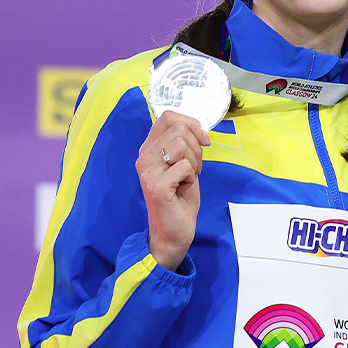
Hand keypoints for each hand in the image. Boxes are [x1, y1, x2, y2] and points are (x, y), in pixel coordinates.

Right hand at [136, 110, 209, 270]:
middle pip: (179, 129)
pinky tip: (183, 188)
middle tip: (193, 168)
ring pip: (182, 144)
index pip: (168, 117)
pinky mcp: (156, 185)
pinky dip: (192, 177)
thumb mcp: (184, 164)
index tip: (203, 141)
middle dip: (196, 147)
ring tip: (186, 178)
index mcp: (149, 148)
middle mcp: (143, 157)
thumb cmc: (180, 197)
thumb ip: (184, 143)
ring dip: (194, 162)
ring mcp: (147, 171)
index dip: (192, 123)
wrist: (173, 231)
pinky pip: (185, 166)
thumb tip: (197, 127)